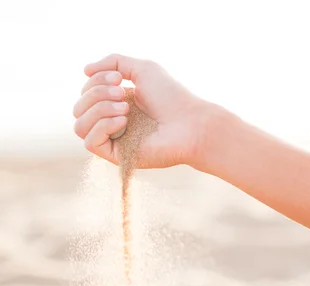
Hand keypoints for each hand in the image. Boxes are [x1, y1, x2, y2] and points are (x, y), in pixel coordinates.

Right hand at [73, 54, 211, 168]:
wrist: (189, 124)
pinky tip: (123, 121)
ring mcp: (113, 140)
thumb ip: (113, 62)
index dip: (95, 81)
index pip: (85, 93)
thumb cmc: (171, 97)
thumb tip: (84, 70)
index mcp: (115, 102)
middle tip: (122, 92)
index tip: (118, 78)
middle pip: (78, 108)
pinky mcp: (116, 156)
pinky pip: (89, 142)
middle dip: (96, 94)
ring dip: (98, 110)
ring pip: (79, 125)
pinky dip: (102, 126)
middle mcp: (111, 122)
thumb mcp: (141, 69)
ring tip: (126, 108)